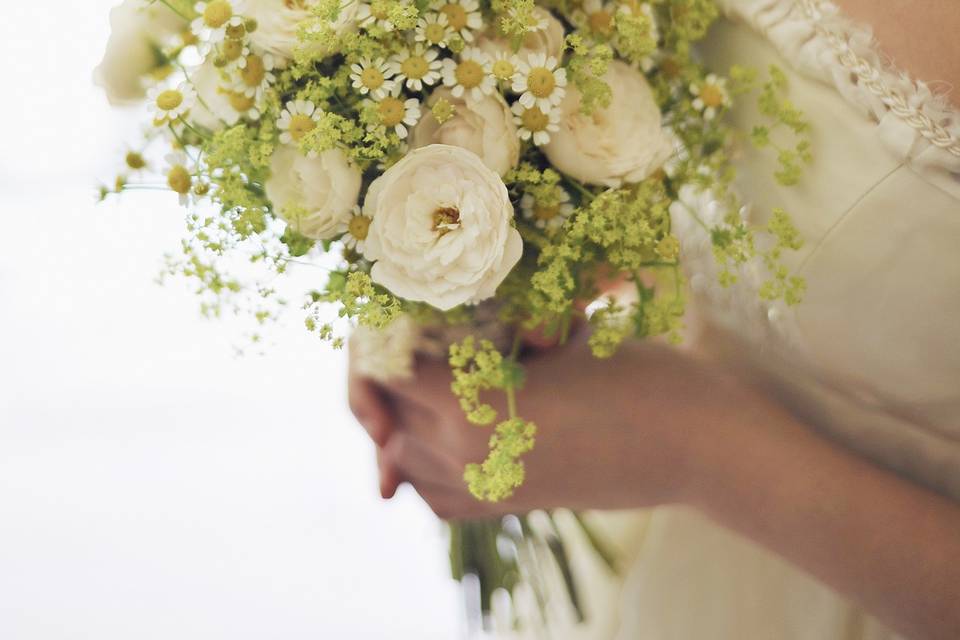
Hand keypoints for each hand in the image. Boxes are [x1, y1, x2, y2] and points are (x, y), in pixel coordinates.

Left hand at [349, 334, 775, 519]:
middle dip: (394, 374)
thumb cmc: (637, 375)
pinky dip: (427, 462)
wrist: (696, 444)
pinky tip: (448, 429)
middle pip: (389, 414)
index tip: (396, 313)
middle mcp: (465, 457)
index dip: (382, 338)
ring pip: (405, 456)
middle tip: (419, 336)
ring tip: (434, 378)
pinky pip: (437, 493)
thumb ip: (486, 339)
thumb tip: (428, 331)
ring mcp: (485, 489)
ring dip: (406, 416)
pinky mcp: (505, 505)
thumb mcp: (554, 341)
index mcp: (472, 408)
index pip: (385, 372)